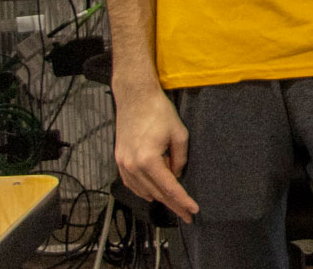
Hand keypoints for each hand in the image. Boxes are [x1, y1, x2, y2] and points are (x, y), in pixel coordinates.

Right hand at [114, 88, 198, 221]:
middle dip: (174, 205)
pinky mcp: (119, 160)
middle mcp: (132, 166)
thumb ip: (180, 158)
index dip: (183, 201)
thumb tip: (176, 174)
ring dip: (159, 198)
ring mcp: (123, 164)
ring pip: (143, 190)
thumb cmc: (159, 112)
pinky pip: (131, 183)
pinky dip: (143, 190)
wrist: (135, 97)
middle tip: (187, 215)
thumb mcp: (179, 134)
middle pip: (156, 193)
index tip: (193, 211)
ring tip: (174, 204)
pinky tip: (153, 193)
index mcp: (148, 160)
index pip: (169, 188)